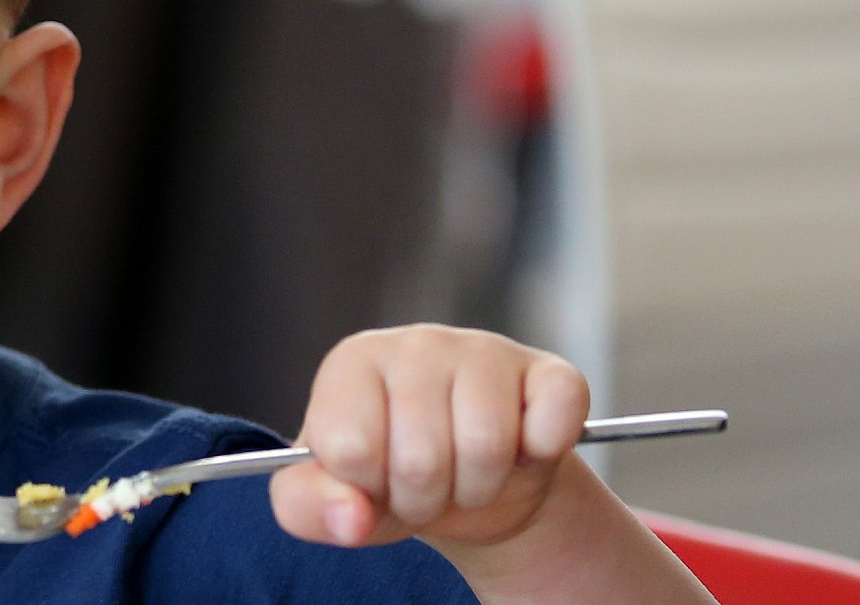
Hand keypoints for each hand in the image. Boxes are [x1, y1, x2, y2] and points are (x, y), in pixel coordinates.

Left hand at [269, 324, 588, 548]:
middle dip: (424, 498)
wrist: (468, 487)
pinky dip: (539, 455)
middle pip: (423, 458)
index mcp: (352, 362)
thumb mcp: (327, 497)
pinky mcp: (550, 373)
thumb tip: (351, 517)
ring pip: (487, 447)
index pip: (352, 449)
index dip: (368, 486)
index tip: (373, 476)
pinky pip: (551, 425)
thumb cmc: (387, 479)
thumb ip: (308, 506)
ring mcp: (487, 350)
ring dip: (477, 488)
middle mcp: (417, 343)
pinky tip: (520, 447)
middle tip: (424, 485)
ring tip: (465, 472)